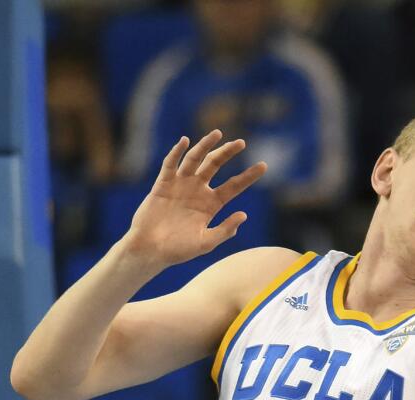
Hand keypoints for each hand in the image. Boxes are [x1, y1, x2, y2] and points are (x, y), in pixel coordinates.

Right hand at [121, 130, 266, 269]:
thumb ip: (225, 229)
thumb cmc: (178, 250)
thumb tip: (244, 215)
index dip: (248, 176)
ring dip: (205, 145)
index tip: (264, 165)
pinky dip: (176, 153)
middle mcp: (197, 191)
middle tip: (242, 142)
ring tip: (218, 133)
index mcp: (211, 204)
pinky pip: (170, 165)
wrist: (151, 250)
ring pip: (195, 159)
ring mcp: (180, 185)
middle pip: (215, 166)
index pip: (234, 186)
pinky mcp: (162, 184)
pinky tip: (185, 141)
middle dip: (227, 153)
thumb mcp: (206, 242)